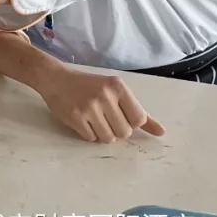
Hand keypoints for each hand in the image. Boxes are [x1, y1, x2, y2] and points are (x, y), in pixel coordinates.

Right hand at [37, 66, 165, 142]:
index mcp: (118, 87)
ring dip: (102, 133)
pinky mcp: (75, 117)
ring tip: (94, 120)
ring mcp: (89, 107)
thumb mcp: (114, 92)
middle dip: (116, 129)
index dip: (131, 122)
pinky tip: (82, 121)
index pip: (139, 119)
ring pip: (108, 138)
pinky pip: (91, 138)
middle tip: (104, 118)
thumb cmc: (88, 85)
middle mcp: (105, 95)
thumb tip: (162, 132)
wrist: (54, 78)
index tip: (119, 115)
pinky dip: (89, 134)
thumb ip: (139, 112)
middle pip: (125, 132)